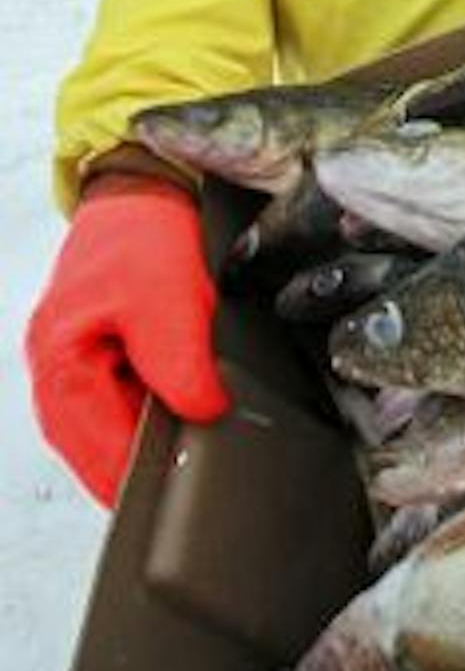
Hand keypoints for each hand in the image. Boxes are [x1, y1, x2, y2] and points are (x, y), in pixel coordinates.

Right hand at [25, 176, 228, 506]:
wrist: (141, 194)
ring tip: (187, 415)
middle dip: (146, 455)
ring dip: (148, 431)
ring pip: (111, 432)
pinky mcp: (95, 360)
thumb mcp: (170, 296)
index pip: (97, 454)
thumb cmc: (141, 234)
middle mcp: (55, 373)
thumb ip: (180, 361)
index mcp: (60, 364)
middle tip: (193, 451)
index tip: (187, 476)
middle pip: (98, 453)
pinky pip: (120, 405)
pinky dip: (148, 406)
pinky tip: (177, 394)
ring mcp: (73, 368)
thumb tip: (201, 413)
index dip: (145, 471)